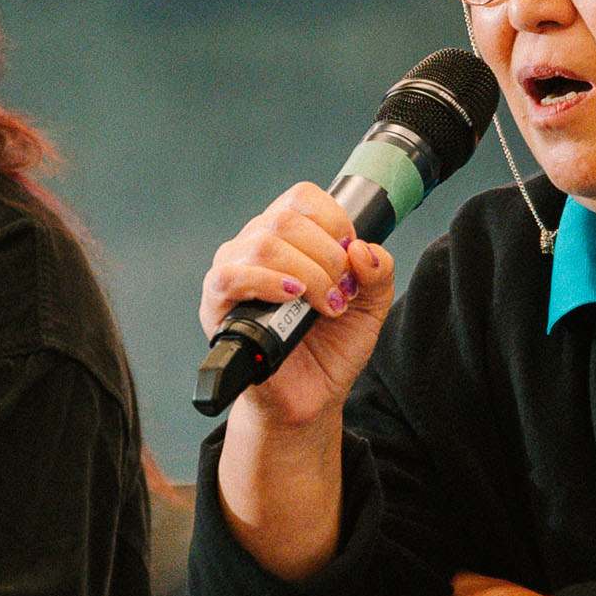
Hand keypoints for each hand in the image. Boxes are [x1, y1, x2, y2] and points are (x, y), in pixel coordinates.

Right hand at [203, 182, 395, 581]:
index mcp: (290, 237)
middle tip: (341, 293)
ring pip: (262, 243)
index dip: (333, 220)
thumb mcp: (370, 307)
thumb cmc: (331, 349)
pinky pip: (229, 276)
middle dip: (326, 256)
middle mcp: (256, 247)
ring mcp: (233, 273)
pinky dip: (267, 282)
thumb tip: (363, 248)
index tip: (351, 256)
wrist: (310, 397)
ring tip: (324, 305)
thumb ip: (378, 274)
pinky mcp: (216, 305)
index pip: (302, 198)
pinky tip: (292, 297)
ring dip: (306, 273)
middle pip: (285, 219)